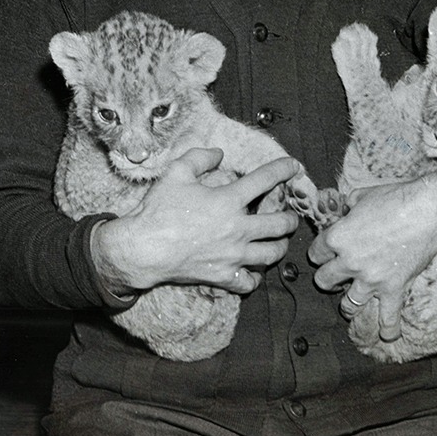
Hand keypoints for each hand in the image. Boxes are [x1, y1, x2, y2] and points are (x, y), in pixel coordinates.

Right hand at [91, 148, 299, 296]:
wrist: (142, 249)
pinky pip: (249, 282)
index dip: (283, 169)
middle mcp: (237, 229)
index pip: (265, 179)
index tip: (294, 167)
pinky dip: (256, 277)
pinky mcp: (222, 276)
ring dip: (281, 246)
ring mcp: (232, 255)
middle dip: (290, 218)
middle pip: (280, 224)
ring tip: (280, 241)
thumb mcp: (176, 172)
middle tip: (290, 215)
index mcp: (228, 200)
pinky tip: (255, 270)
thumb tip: (219, 154)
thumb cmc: (158, 209)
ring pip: (272, 254)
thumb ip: (200, 157)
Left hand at [307, 171, 436, 340]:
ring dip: (348, 304)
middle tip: (336, 275)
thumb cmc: (395, 198)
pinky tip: (387, 336)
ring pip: (348, 304)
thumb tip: (343, 208)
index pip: (316, 253)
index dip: (321, 252)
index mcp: (337, 237)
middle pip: (324, 281)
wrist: (428, 211)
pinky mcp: (393, 289)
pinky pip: (387, 318)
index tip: (328, 252)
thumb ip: (347, 205)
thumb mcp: (362, 195)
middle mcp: (349, 261)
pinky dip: (387, 330)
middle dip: (328, 278)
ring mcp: (371, 279)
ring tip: (350, 303)